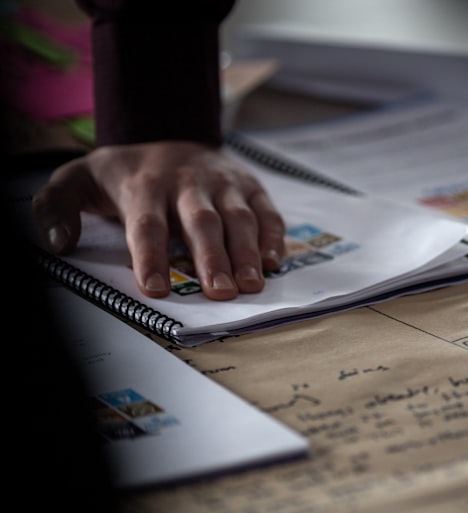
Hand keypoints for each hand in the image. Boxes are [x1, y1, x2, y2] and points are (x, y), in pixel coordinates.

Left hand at [32, 141, 285, 300]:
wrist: (167, 129)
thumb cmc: (124, 173)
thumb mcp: (77, 180)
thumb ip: (56, 207)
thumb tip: (59, 242)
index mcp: (144, 184)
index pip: (147, 224)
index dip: (151, 257)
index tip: (155, 289)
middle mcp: (187, 181)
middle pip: (201, 222)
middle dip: (212, 258)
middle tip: (220, 293)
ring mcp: (223, 182)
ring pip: (238, 217)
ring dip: (248, 252)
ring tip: (252, 285)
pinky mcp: (250, 185)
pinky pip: (266, 212)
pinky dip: (274, 238)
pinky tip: (275, 264)